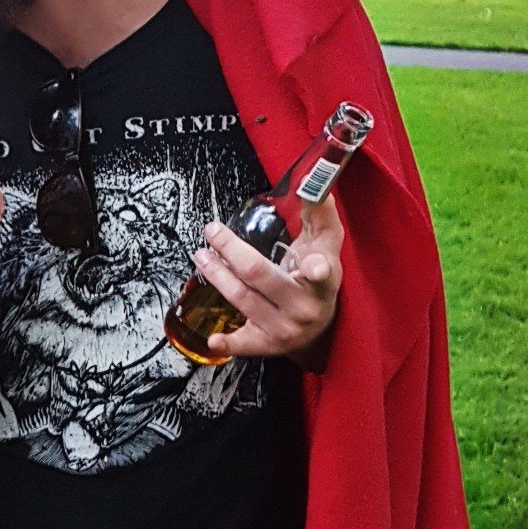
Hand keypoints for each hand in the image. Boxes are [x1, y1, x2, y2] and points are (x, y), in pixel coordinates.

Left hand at [197, 195, 343, 361]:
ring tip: (201, 256)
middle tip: (212, 232)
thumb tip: (314, 183)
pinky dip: (227, 343)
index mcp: (323, 280)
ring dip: (216, 275)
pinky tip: (212, 339)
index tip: (314, 266)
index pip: (321, 271)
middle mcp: (304, 307)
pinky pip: (244, 345)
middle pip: (260, 275)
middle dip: (231, 250)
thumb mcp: (326, 247)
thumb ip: (321, 215)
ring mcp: (285, 328)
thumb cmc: (320, 278)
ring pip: (243, 299)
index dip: (317, 269)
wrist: (321, 328)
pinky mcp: (268, 345)